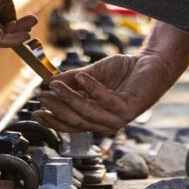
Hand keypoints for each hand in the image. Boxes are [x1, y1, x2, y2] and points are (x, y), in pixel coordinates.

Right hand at [34, 52, 178, 134]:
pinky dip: (92, 88)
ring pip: (88, 113)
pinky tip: (81, 77)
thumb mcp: (92, 74)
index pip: (71, 125)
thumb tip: (49, 82)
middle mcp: (107, 123)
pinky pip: (106, 100)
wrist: (151, 62)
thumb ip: (72, 80)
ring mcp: (119, 118)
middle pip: (77, 122)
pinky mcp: (130, 108)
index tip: (37, 111)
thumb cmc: (124, 70)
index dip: (53, 120)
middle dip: (57, 109)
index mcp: (97, 118)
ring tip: (56, 84)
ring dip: (70, 98)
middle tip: (43, 96)